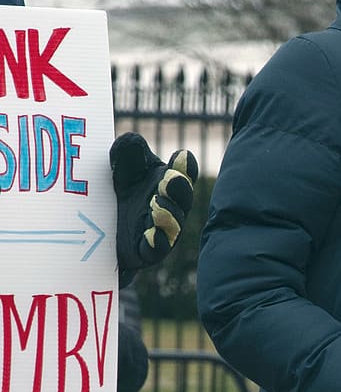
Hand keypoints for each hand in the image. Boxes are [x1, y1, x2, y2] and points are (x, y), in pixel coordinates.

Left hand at [110, 133, 198, 278]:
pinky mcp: (146, 251)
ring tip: (158, 204)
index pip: (184, 172)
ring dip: (168, 214)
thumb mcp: (121, 168)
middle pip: (182, 198)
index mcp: (169, 182)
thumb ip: (127, 152)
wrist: (103, 231)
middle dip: (179, 188)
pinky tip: (151, 235)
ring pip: (172, 225)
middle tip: (170, 178)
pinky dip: (156, 242)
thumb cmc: (122, 191)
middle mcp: (171, 206)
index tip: (181, 156)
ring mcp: (161, 230)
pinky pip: (155, 250)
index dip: (185, 166)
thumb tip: (131, 139)